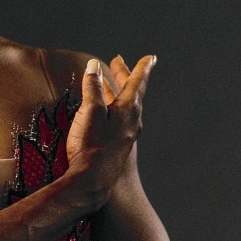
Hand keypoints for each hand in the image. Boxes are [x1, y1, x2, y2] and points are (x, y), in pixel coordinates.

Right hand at [65, 54, 155, 209]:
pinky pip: (117, 119)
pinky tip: (104, 113)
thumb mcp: (90, 112)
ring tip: (106, 84)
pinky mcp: (117, 147)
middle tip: (119, 62)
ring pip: (123, 107)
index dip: (141, 68)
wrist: (93, 182)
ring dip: (114, 92)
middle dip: (123, 76)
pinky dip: (111, 108)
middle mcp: (132, 121)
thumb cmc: (92, 145)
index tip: (150, 57)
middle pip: (130, 93)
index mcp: (128, 109)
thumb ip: (93, 87)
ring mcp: (126, 135)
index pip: (136, 82)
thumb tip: (94, 66)